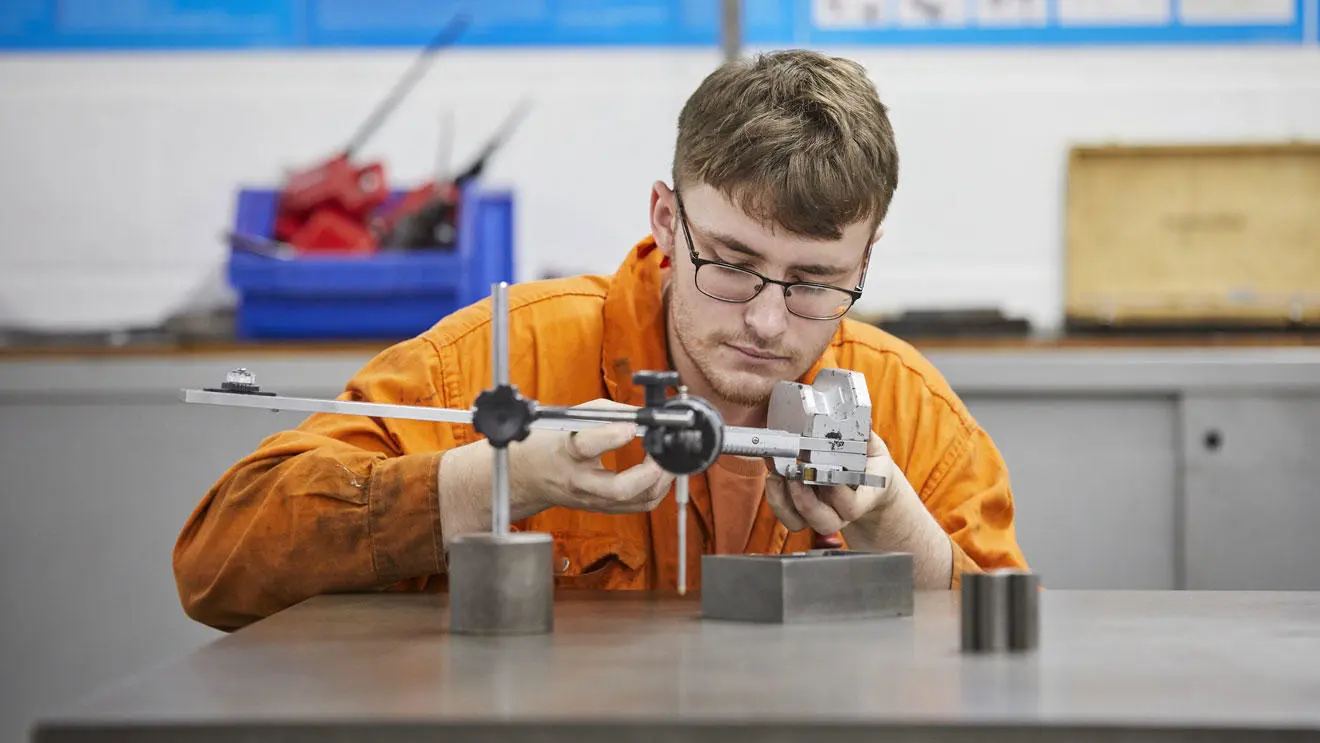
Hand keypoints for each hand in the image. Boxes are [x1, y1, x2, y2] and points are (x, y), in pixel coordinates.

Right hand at [509, 398, 674, 514]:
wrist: (530, 476)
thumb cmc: (552, 444)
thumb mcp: (572, 418)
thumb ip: (608, 414)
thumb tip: (643, 414)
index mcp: (566, 452)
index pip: (586, 446)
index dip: (612, 436)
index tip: (631, 426)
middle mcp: (579, 481)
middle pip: (619, 489)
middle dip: (649, 471)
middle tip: (659, 451)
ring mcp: (593, 499)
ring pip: (636, 501)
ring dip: (660, 480)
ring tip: (665, 459)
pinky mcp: (604, 508)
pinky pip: (640, 505)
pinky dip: (656, 488)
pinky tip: (659, 473)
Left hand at [764, 431, 897, 536]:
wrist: (865, 484)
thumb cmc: (868, 465)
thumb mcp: (873, 450)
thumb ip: (866, 438)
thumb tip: (856, 420)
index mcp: (862, 499)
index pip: (852, 507)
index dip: (838, 494)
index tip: (827, 473)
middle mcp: (840, 513)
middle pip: (824, 522)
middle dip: (806, 500)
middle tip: (795, 473)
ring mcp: (819, 515)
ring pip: (799, 522)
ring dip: (784, 500)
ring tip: (777, 474)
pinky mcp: (800, 512)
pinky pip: (785, 514)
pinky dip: (775, 496)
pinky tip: (773, 473)